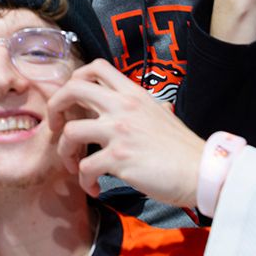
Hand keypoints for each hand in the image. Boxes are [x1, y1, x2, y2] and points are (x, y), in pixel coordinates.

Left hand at [48, 60, 204, 205]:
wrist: (201, 170)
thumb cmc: (182, 148)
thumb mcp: (162, 114)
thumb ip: (146, 108)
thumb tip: (149, 108)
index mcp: (133, 94)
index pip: (96, 67)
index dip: (75, 80)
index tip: (72, 101)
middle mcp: (123, 107)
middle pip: (72, 90)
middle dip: (54, 108)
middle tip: (56, 128)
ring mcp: (120, 131)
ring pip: (69, 132)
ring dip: (64, 152)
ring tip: (75, 166)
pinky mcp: (120, 158)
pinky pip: (85, 167)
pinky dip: (84, 181)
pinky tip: (94, 188)